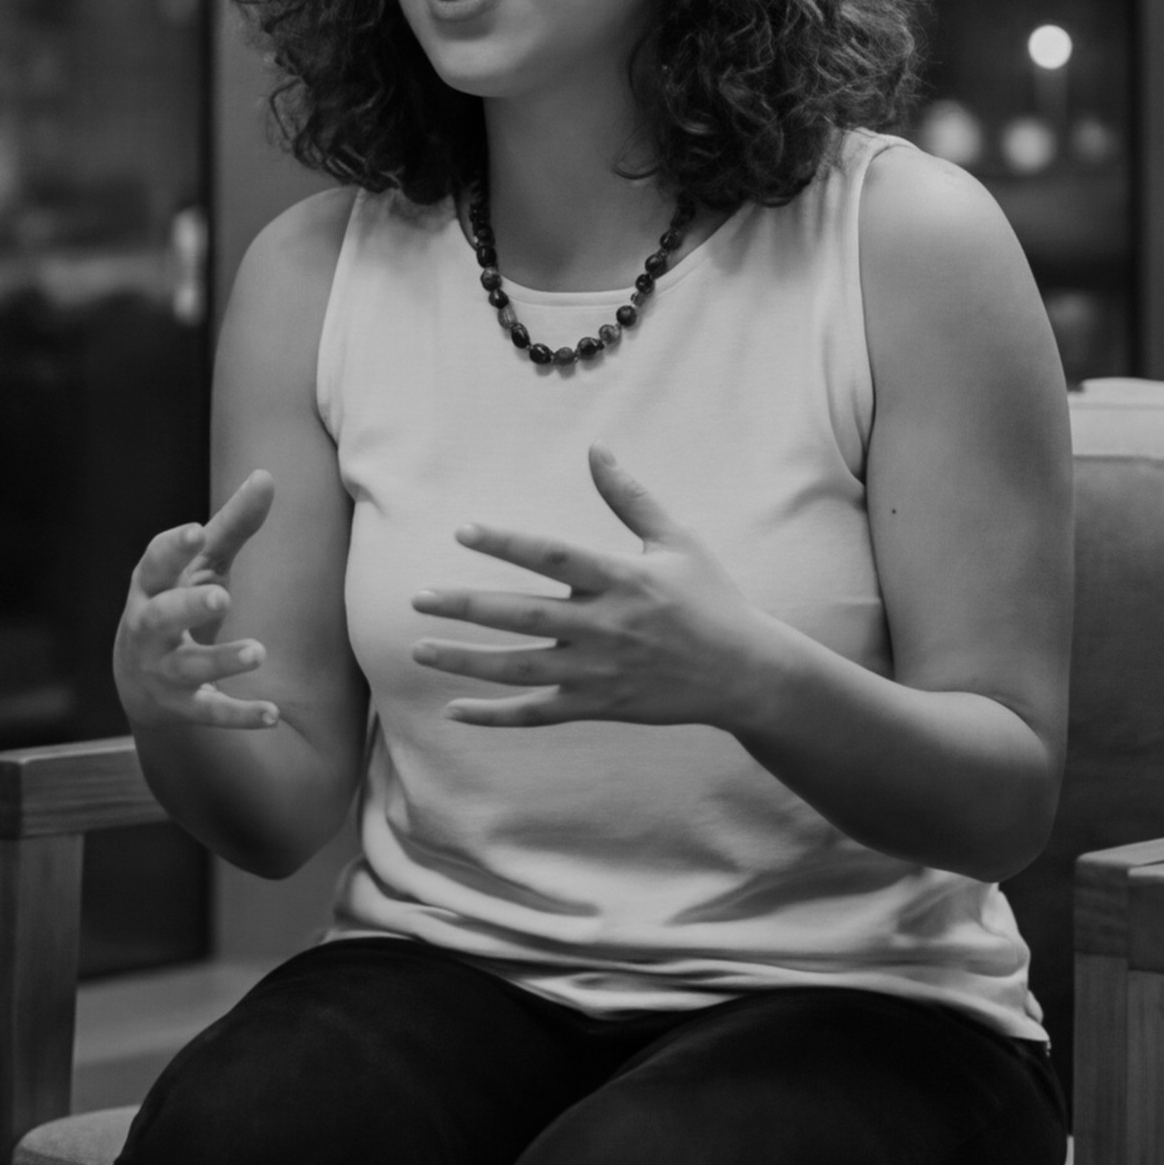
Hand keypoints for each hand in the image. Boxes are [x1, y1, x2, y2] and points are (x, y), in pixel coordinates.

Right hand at [115, 470, 283, 732]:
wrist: (139, 683)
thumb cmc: (177, 604)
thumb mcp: (200, 566)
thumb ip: (232, 525)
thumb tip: (268, 475)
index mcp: (151, 587)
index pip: (154, 564)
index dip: (173, 548)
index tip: (197, 530)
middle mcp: (148, 629)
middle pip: (160, 618)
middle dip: (187, 607)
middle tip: (222, 596)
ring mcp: (162, 671)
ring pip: (187, 667)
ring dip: (221, 660)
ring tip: (259, 652)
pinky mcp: (182, 706)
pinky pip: (210, 712)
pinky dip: (239, 715)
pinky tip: (272, 714)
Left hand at [408, 447, 784, 731]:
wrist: (746, 674)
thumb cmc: (712, 600)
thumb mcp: (677, 542)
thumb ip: (630, 498)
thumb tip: (597, 448)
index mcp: (622, 579)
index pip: (553, 557)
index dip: (507, 544)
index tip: (463, 531)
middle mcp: (605, 626)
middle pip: (522, 616)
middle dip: (466, 606)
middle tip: (417, 598)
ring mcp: (599, 671)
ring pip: (519, 669)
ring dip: (466, 661)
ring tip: (419, 651)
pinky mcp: (600, 706)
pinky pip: (538, 713)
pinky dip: (494, 716)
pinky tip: (454, 710)